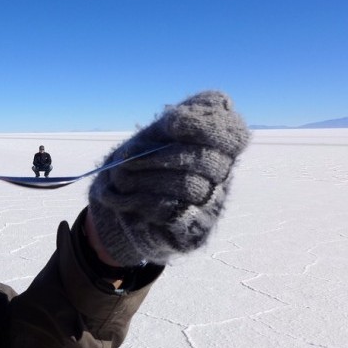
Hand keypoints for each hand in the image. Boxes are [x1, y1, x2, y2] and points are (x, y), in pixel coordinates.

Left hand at [88, 91, 249, 265]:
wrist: (114, 207)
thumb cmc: (135, 165)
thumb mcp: (148, 136)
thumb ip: (172, 122)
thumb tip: (187, 116)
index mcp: (215, 145)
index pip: (233, 131)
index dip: (206, 125)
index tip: (172, 124)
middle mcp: (221, 174)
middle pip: (209, 160)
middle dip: (163, 157)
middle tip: (128, 160)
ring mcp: (213, 204)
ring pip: (192, 187)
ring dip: (150, 180)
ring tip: (123, 180)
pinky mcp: (198, 230)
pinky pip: (181, 215)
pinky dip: (150, 204)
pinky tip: (134, 202)